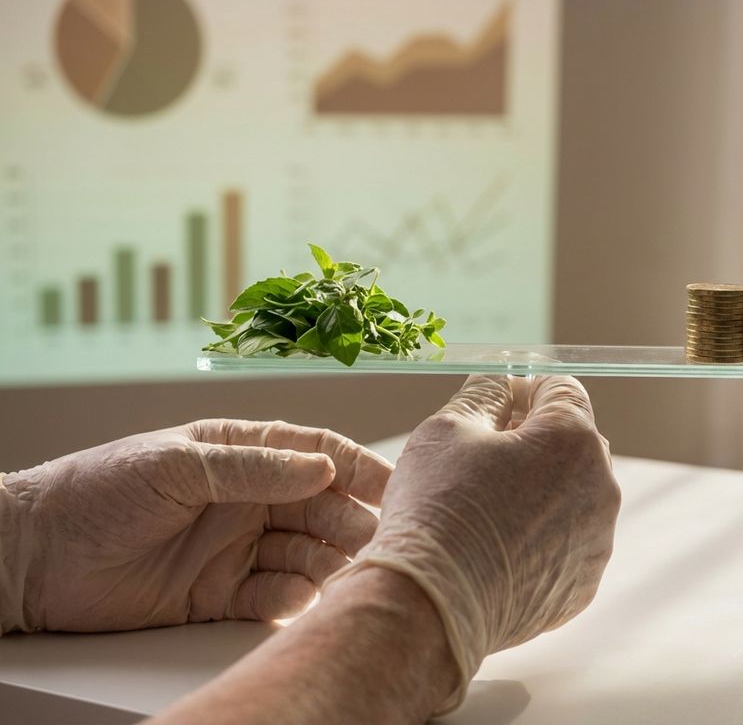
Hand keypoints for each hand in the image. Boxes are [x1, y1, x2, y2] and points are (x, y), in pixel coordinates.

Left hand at [0, 420, 390, 633]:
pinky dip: (293, 599)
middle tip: (379, 542)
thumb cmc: (99, 489)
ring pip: (305, 554)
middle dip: (353, 522)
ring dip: (330, 563)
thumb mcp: (180, 464)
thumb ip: (254, 467)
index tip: (396, 487)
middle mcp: (248, 499)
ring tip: (348, 576)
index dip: (359, 468)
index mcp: (242, 453)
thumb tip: (324, 468)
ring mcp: (237, 547)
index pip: (316, 454)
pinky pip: (273, 596)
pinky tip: (301, 599)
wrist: (35, 556)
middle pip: (321, 508)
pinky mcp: (222, 594)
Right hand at [324, 375, 619, 712]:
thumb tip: (499, 382)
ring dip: (539, 490)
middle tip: (480, 456)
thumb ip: (483, 393)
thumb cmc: (438, 509)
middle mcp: (600, 487)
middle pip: (573, 442)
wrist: (432, 606)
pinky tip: (495, 547)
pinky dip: (539, 538)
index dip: (525, 389)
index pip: (562, 388)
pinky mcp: (582, 585)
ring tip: (484, 508)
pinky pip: (566, 544)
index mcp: (573, 438)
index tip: (495, 405)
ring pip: (571, 495)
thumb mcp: (448, 428)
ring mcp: (596, 541)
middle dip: (534, 439)